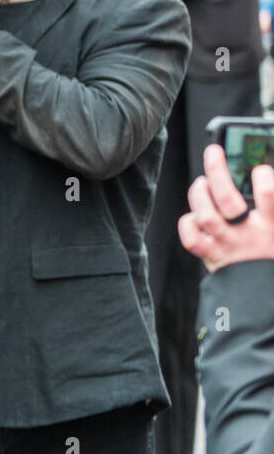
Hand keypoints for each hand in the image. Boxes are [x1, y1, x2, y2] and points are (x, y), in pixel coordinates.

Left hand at [178, 144, 273, 272]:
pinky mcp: (212, 257)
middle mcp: (248, 235)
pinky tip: (194, 216)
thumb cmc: (271, 257)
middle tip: (213, 152)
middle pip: (226, 199)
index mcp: (273, 227)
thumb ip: (270, 208)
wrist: (267, 301)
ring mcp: (227, 246)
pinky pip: (192, 240)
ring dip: (199, 193)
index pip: (269, 196)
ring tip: (202, 182)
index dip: (263, 179)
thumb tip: (262, 178)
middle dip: (216, 170)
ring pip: (204, 214)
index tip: (260, 169)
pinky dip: (188, 224)